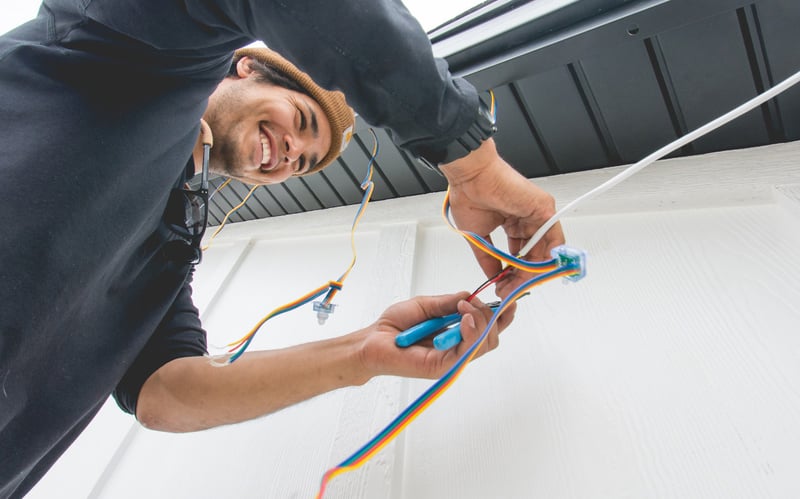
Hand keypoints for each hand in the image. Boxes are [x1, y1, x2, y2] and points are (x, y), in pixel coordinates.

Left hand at [357, 292, 515, 379]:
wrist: (372, 341)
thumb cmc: (395, 326)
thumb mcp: (426, 305)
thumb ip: (449, 303)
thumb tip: (471, 297)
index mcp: (457, 335)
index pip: (489, 329)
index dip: (502, 316)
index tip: (509, 300)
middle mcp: (458, 350)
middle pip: (492, 338)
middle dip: (492, 316)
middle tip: (473, 304)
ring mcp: (452, 360)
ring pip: (484, 345)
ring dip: (482, 322)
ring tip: (465, 309)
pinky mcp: (443, 367)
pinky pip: (467, 352)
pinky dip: (471, 333)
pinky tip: (465, 319)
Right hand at [440, 139, 565, 297]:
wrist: (469, 177)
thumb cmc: (469, 196)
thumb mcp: (478, 237)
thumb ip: (489, 259)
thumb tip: (494, 276)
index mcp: (512, 222)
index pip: (520, 254)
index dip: (513, 273)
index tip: (505, 287)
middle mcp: (527, 219)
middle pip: (533, 255)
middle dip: (522, 276)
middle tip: (511, 291)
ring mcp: (537, 214)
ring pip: (544, 250)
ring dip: (533, 272)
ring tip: (519, 285)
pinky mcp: (544, 209)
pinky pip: (554, 239)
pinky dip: (548, 258)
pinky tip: (536, 272)